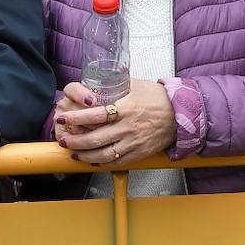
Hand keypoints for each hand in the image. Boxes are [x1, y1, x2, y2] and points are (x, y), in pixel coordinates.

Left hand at [56, 79, 176, 165]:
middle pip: (94, 139)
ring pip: (102, 155)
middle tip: (63, 139)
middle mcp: (128, 127)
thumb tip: (98, 81)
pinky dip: (101, 164)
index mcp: (127, 108)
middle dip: (74, 140)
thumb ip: (117, 84)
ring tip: (74, 152)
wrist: (182, 113)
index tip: (62, 117)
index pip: (95, 115)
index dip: (75, 117)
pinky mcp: (139, 153)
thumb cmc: (160, 98)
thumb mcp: (138, 85)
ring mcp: (133, 142)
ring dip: (84, 155)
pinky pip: (116, 163)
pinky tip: (92, 161)